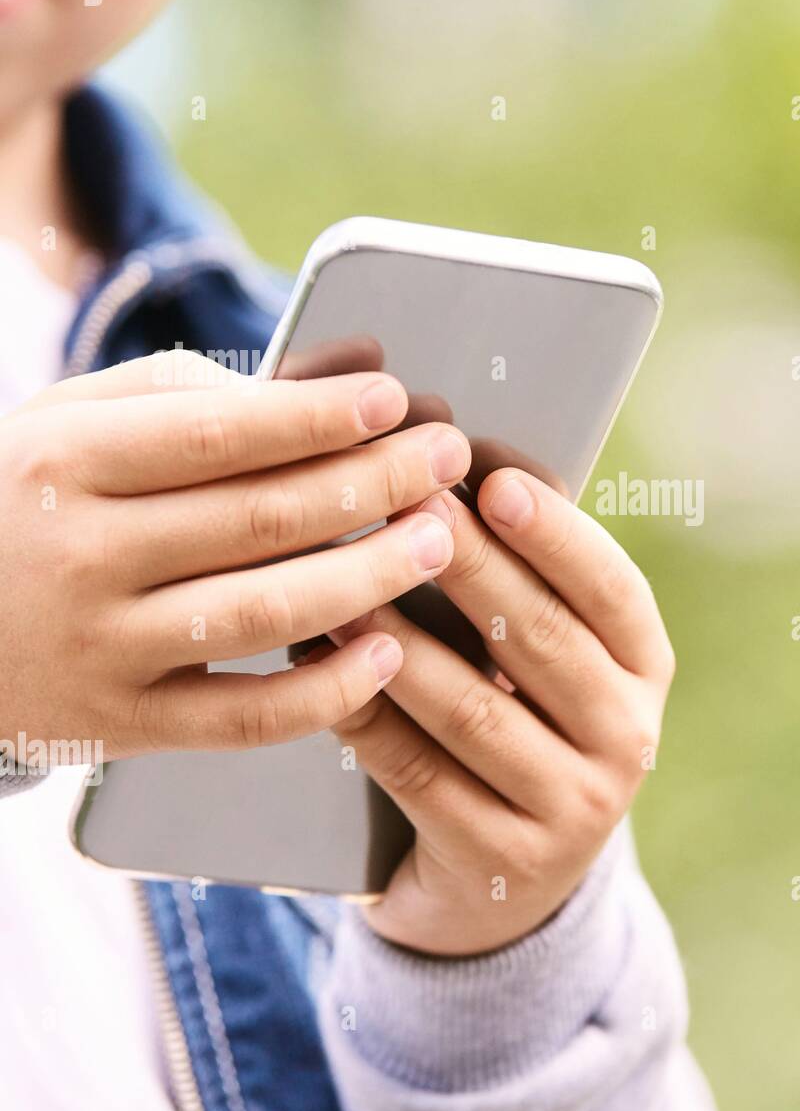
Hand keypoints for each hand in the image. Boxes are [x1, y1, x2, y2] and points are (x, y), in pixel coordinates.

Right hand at [0, 349, 468, 761]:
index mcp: (69, 463)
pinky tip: (387, 653)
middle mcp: (84, 556)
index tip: (393, 400)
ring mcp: (104, 649)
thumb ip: (187, 397)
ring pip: (266, 615)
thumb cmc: (24, 501)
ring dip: (370, 576)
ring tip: (436, 540)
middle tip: (446, 460)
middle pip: (262, 520)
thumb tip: (324, 384)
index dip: (317, 418)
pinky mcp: (124, 725)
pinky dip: (325, 691)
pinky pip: (244, 718)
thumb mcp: (70, 423)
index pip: (217, 435)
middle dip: (373, 484)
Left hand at [326, 469, 674, 955]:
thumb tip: (468, 472)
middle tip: (403, 507)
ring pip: (473, 710)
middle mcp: (627, 739)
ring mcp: (573, 809)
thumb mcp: (551, 665)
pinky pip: (420, 774)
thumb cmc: (521, 727)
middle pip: (540, 640)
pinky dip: (365, 714)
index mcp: (645, 670)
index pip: (612, 590)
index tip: (494, 482)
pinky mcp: (502, 860)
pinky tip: (321, 667)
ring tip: (344, 584)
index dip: (556, 534)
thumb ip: (528, 583)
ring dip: (401, 641)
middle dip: (467, 567)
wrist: (508, 886)